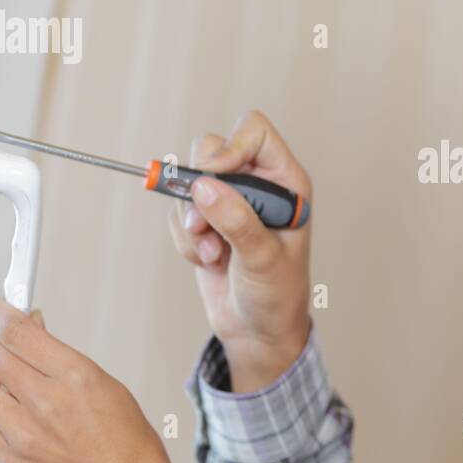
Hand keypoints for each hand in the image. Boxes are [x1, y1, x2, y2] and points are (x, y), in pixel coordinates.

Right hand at [166, 110, 312, 390]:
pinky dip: (185, 240)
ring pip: (187, 182)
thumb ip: (236, 220)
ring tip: (214, 254)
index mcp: (285, 181)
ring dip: (192, 222)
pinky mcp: (205, 221)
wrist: (258, 331)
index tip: (213, 177)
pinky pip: (178, 213)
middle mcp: (257, 184)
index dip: (230, 147)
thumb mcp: (263, 258)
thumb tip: (203, 186)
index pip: (254, 131)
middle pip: (211, 148)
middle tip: (204, 225)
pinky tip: (209, 261)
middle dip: (198, 188)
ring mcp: (228, 201)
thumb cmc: (277, 294)